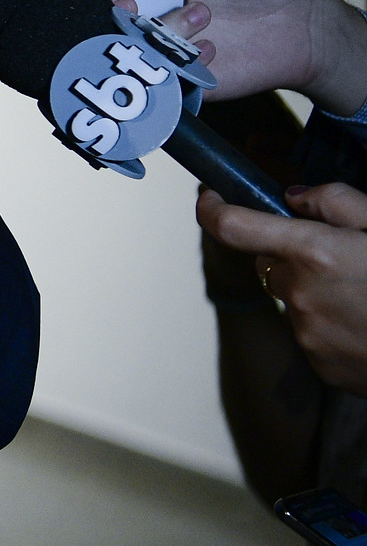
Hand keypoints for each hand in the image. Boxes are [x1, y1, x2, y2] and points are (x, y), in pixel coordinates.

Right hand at [90, 0, 366, 115]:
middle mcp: (144, 14)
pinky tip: (215, 43)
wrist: (302, 25)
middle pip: (101, 16)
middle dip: (113, 8)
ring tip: (201, 14)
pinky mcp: (178, 78)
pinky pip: (159, 76)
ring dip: (162, 30)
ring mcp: (160, 48)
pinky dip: (186, 58)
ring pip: (129, 48)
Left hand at [199, 183, 366, 396]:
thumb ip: (338, 203)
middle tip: (340, 256)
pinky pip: (309, 332)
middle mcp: (300, 295)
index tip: (210, 196)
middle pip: (267, 262)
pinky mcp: (320, 364)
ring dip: (313, 289)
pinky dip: (329, 322)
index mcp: (314, 253)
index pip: (230, 226)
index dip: (212, 206)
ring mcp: (308, 335)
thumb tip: (294, 197)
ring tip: (365, 294)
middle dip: (290, 252)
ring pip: (291, 298)